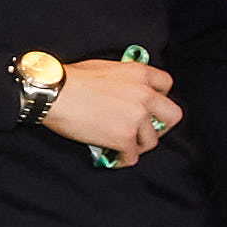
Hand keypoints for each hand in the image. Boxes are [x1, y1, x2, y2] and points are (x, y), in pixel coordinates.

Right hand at [38, 57, 182, 161]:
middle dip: (161, 125)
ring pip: (152, 140)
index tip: (150, 105)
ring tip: (124, 144)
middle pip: (172, 115)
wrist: (54, 94)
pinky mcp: (124, 138)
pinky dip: (123, 159)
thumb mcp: (107, 67)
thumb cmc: (71, 79)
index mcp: (141, 74)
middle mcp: (145, 95)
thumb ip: (125, 79)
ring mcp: (137, 118)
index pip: (167, 85)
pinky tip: (114, 157)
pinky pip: (132, 157)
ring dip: (138, 144)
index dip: (159, 97)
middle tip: (146, 130)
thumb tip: (126, 90)